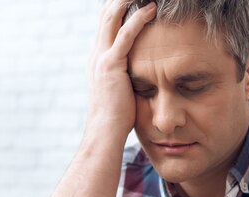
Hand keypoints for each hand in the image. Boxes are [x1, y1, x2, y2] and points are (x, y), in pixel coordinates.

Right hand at [85, 0, 156, 143]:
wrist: (105, 132)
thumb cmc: (117, 118)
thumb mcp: (120, 91)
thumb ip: (126, 77)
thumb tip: (140, 75)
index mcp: (98, 59)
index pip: (105, 24)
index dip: (117, 8)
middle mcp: (96, 54)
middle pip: (106, 14)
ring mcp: (101, 58)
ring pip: (112, 17)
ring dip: (127, 1)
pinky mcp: (111, 65)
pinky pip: (125, 34)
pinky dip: (139, 18)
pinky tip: (152, 8)